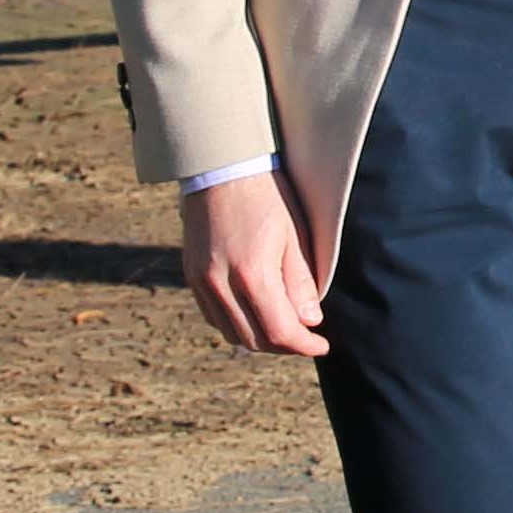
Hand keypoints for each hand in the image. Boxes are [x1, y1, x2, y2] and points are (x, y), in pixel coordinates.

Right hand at [179, 170, 327, 357]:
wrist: (221, 167)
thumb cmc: (266, 196)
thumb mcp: (295, 235)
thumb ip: (300, 283)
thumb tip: (310, 321)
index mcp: (252, 274)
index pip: (280, 331)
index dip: (304, 345)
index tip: (321, 345)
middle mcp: (220, 284)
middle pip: (253, 339)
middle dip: (284, 346)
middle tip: (305, 338)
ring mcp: (201, 281)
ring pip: (230, 332)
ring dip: (259, 338)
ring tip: (283, 327)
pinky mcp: (191, 275)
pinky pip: (213, 316)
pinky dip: (236, 324)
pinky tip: (254, 312)